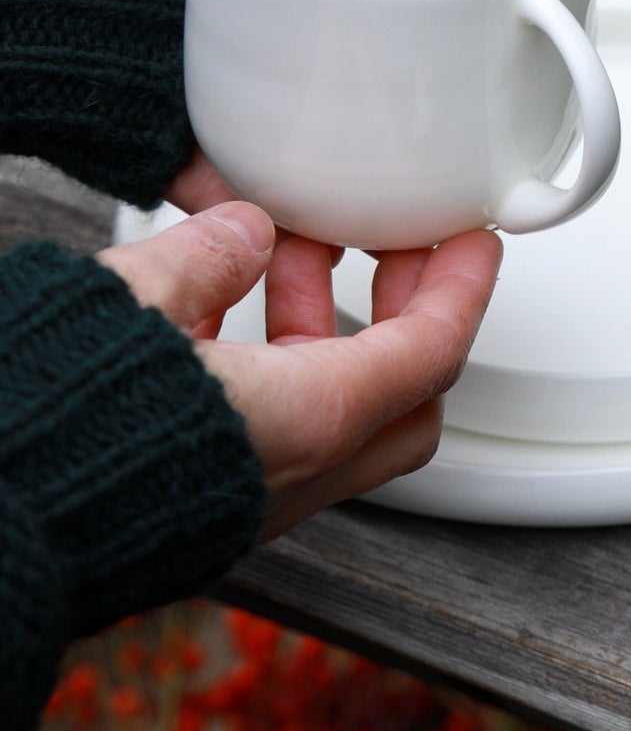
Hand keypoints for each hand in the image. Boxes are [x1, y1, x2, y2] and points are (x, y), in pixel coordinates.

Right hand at [98, 199, 501, 537]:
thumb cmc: (58, 426)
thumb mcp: (138, 300)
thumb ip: (206, 255)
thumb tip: (242, 228)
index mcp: (310, 420)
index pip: (433, 349)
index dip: (462, 286)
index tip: (472, 241)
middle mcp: (295, 473)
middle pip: (406, 396)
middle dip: (408, 313)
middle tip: (389, 250)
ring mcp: (253, 496)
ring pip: (336, 409)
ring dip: (327, 327)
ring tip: (284, 254)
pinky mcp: (206, 502)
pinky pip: (271, 429)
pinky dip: (273, 365)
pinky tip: (218, 313)